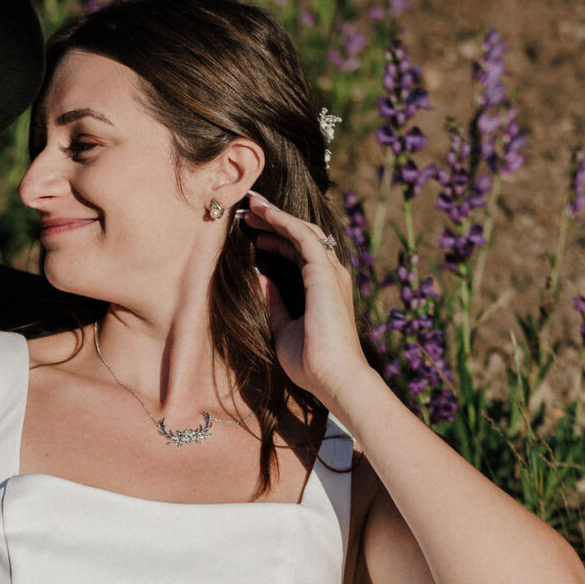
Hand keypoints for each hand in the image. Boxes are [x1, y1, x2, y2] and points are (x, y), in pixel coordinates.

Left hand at [244, 189, 371, 417]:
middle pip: (301, 236)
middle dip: (275, 221)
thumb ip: (275, 304)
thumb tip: (262, 280)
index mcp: (322, 288)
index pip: (299, 253)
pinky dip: (282, 222)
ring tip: (252, 206)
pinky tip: (264, 214)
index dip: (278, 239)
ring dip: (276, 216)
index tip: (256, 234)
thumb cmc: (311, 362)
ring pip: (301, 231)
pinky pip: (302, 236)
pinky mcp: (325, 272)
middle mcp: (330, 274)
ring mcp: (330, 271)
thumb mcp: (284, 329)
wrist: (333, 377)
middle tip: (250, 211)